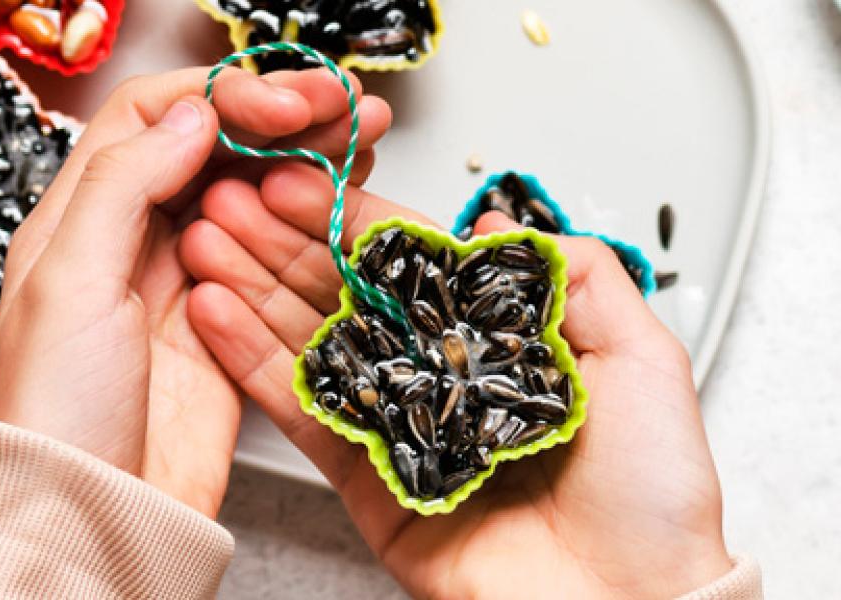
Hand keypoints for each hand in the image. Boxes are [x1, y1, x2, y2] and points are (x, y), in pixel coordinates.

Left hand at [0, 68, 391, 517]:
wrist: (94, 512)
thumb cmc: (56, 412)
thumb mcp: (68, 284)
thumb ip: (122, 186)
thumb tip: (194, 116)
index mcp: (83, 218)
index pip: (152, 120)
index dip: (222, 97)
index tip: (284, 100)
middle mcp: (136, 241)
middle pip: (213, 153)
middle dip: (280, 117)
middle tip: (343, 103)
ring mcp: (187, 281)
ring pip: (251, 196)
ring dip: (305, 159)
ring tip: (362, 134)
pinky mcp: (229, 323)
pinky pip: (275, 253)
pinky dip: (311, 218)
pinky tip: (347, 195)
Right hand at [179, 162, 733, 596]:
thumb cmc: (648, 492)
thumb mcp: (641, 358)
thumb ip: (581, 276)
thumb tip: (499, 224)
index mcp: (494, 340)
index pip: (410, 263)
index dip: (351, 218)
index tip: (301, 179)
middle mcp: (439, 375)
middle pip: (347, 295)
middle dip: (284, 242)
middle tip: (229, 200)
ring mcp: (396, 424)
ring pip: (311, 343)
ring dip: (253, 288)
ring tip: (204, 241)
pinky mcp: (366, 479)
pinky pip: (303, 412)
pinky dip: (253, 364)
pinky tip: (216, 314)